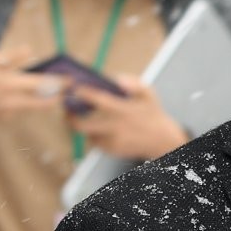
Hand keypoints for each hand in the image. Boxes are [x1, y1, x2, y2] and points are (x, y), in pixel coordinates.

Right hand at [0, 47, 65, 125]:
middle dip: (56, 98)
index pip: (41, 84)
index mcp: (9, 84)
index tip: (72, 81)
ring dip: (41, 102)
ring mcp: (5, 113)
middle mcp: (10, 101)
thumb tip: (30, 50)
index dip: (59, 83)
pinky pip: (16, 112)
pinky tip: (20, 98)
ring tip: (50, 94)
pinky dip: (22, 105)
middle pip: (41, 102)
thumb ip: (11, 57)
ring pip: (30, 108)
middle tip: (67, 92)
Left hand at [69, 75, 187, 160]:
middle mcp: (116, 127)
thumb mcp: (149, 94)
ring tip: (88, 118)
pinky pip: (95, 141)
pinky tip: (104, 129)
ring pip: (87, 133)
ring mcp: (113, 141)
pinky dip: (95, 134)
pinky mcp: (112, 150)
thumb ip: (134, 83)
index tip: (73, 88)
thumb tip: (117, 79)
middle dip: (70, 117)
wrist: (162, 140)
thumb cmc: (152, 114)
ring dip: (84, 126)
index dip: (83, 93)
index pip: (97, 99)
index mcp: (123, 110)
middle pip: (81, 125)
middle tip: (67, 110)